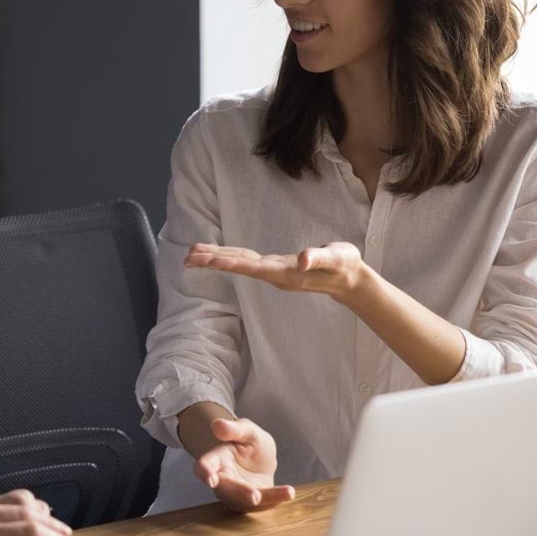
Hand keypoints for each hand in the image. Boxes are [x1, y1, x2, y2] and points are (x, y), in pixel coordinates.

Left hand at [186, 242, 366, 302]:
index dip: (232, 263)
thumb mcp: (337, 258)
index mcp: (288, 272)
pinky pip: (246, 261)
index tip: (211, 261)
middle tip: (188, 258)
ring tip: (191, 255)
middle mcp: (276, 274)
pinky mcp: (274, 267)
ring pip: (240, 263)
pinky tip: (215, 255)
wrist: (348, 280)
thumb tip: (303, 258)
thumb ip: (320, 257)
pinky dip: (228, 256)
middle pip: (241, 266)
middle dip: (214, 262)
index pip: (255, 267)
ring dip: (215, 259)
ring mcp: (273, 272)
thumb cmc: (344, 266)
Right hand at [194, 417, 295, 513]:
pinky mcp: (251, 504)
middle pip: (226, 489)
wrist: (262, 459)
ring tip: (287, 492)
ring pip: (246, 501)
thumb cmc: (250, 442)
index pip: (204, 467)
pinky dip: (276, 499)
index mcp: (217, 460)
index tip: (212, 480)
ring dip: (266, 499)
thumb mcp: (247, 430)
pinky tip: (288, 492)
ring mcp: (236, 496)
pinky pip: (262, 505)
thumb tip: (216, 425)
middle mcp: (222, 481)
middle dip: (241, 493)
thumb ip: (234, 429)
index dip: (205, 474)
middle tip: (255, 496)